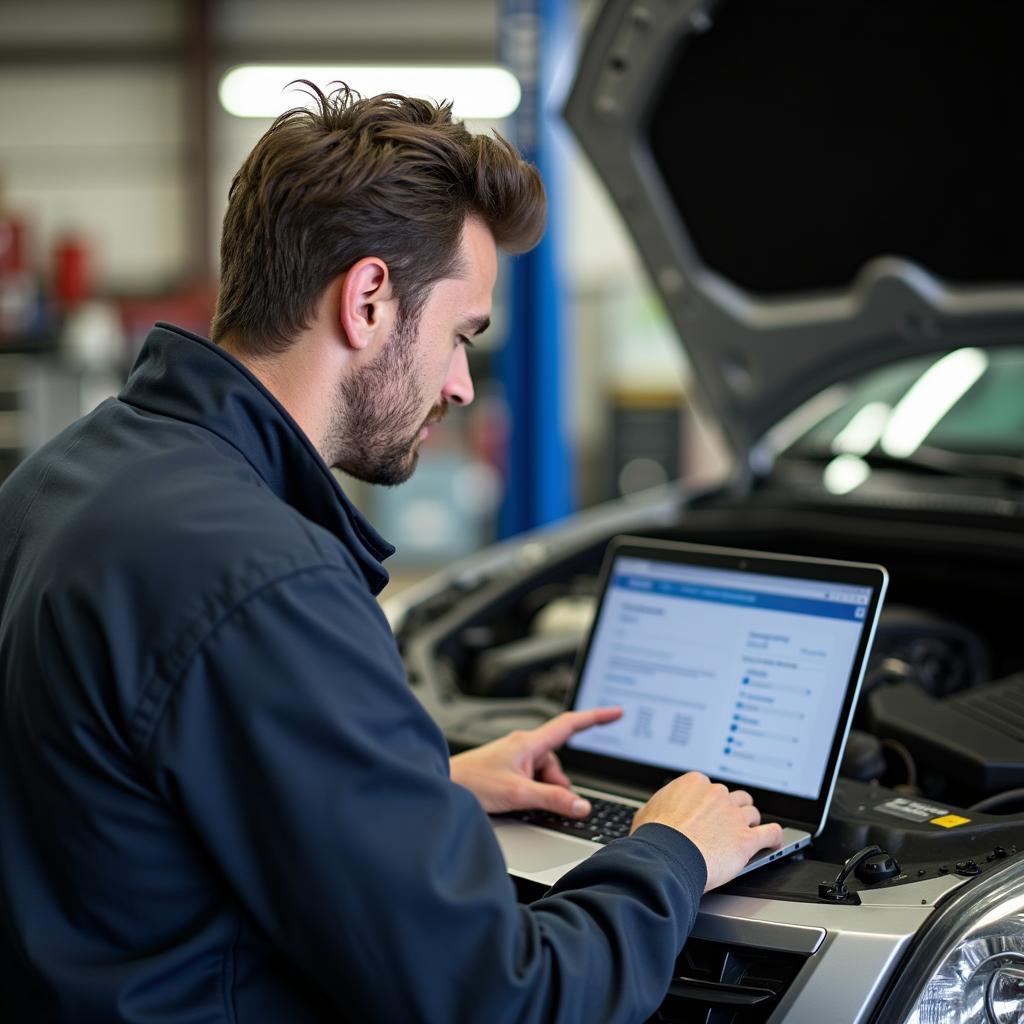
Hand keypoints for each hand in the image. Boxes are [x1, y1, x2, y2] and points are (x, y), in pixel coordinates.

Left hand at [449, 707, 623, 816]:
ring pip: (545, 773)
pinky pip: (531, 778)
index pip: (570, 725)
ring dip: (542, 790)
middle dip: (557, 783)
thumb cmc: (472, 783)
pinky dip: (531, 791)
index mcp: (529, 743)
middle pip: (557, 761)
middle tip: (539, 800)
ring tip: (520, 802)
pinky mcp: (506, 769)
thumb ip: (552, 800)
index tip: (616, 712)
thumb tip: (581, 806)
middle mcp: (523, 746)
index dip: (596, 718)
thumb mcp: (519, 794)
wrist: (443, 787)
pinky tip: (516, 802)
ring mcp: (514, 757)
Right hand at [630, 772, 783, 892]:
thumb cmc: (655, 837)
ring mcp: (734, 815)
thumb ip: (662, 805)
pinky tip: (773, 842)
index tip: (710, 813)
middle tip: (727, 824)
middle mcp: (718, 794)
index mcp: (695, 783)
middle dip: (733, 810)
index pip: (712, 788)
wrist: (666, 857)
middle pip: (735, 798)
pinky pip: (772, 832)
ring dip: (750, 822)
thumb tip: (658, 810)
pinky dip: (774, 837)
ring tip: (748, 833)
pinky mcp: (746, 838)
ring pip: (752, 812)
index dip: (711, 803)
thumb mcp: (648, 811)